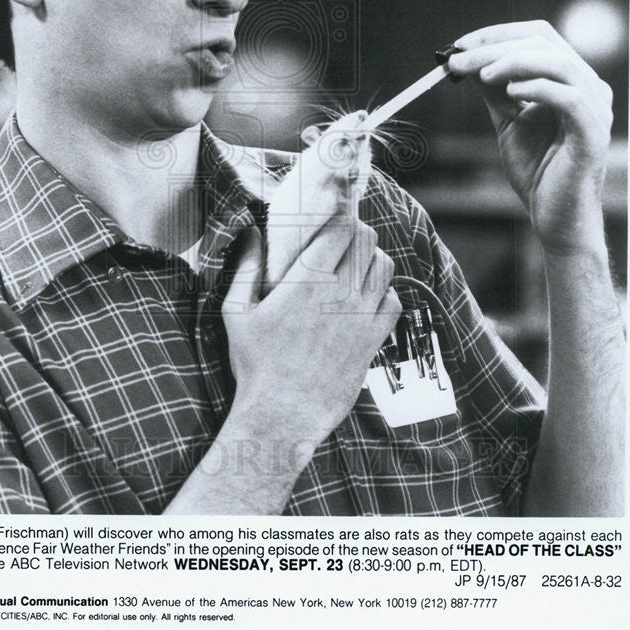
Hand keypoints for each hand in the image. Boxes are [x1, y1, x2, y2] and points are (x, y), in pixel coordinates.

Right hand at [221, 219, 401, 446]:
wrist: (283, 415)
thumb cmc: (255, 364)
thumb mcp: (236, 312)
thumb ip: (245, 267)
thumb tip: (251, 233)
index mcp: (308, 280)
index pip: (342, 226)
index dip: (340, 214)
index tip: (331, 213)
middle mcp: (341, 293)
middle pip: (366, 239)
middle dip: (354, 231)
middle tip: (339, 237)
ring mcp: (362, 316)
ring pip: (384, 266)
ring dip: (370, 258)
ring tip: (352, 265)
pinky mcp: (374, 339)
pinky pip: (393, 300)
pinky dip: (383, 292)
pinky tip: (364, 298)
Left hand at [447, 21, 612, 254]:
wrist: (555, 218)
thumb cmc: (537, 171)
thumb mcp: (508, 120)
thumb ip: (494, 90)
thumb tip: (468, 60)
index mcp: (570, 80)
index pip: (539, 36)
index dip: (498, 34)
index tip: (459, 45)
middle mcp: (589, 87)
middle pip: (544, 44)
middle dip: (495, 48)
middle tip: (458, 60)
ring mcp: (596, 109)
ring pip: (559, 63)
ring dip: (514, 62)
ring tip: (482, 75)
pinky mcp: (592, 133)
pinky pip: (569, 98)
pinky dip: (538, 88)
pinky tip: (511, 92)